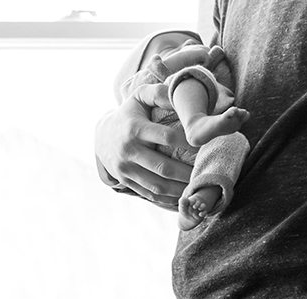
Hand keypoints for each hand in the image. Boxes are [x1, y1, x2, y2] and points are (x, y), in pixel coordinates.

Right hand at [95, 85, 194, 207]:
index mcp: (135, 129)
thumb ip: (160, 93)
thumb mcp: (139, 96)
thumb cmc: (128, 113)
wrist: (101, 135)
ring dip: (179, 189)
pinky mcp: (125, 181)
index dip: (189, 143)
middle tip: (206, 172)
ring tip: (197, 187)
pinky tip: (182, 195)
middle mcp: (129, 151)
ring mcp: (126, 169)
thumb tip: (180, 97)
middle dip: (187, 172)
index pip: (167, 137)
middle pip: (163, 167)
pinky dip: (167, 198)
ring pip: (157, 185)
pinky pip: (149, 193)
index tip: (206, 145)